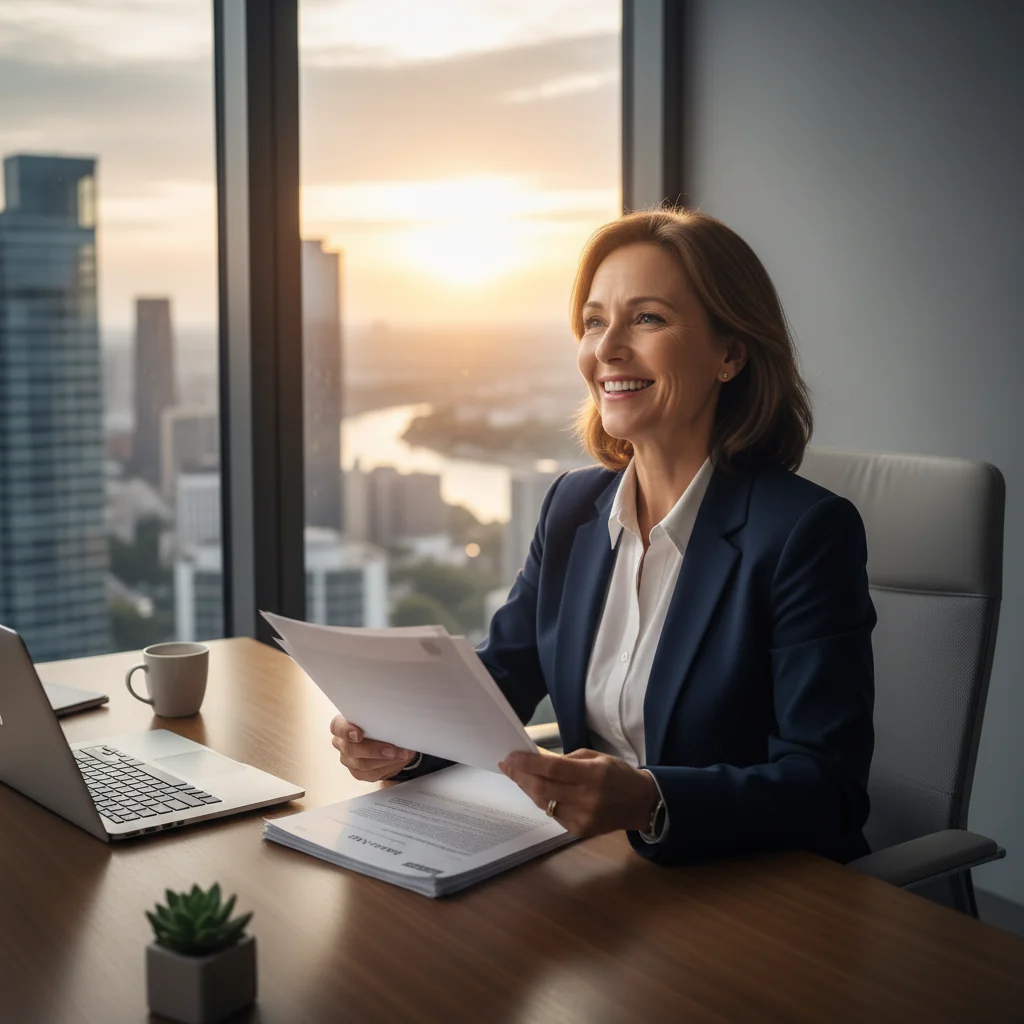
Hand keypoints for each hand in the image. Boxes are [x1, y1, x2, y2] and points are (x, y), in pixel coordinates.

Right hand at [329, 714, 416, 781]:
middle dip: (373, 750)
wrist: (387, 740)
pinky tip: (398, 761)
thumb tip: (395, 719)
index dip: (346, 731)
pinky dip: (388, 767)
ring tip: (402, 754)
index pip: (337, 727)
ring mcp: (348, 759)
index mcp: (342, 724)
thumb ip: (381, 717)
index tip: (359, 735)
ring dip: (385, 760)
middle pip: (350, 749)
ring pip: (362, 764)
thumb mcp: (381, 716)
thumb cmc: (381, 723)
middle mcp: (342, 742)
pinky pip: (371, 774)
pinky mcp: (357, 772)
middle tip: (391, 750)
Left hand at [497, 748, 658, 837]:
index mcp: (593, 775)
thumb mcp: (596, 758)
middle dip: (520, 776)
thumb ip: (566, 761)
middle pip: (543, 788)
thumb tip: (536, 759)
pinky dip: (541, 800)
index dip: (527, 763)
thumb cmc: (618, 774)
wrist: (641, 804)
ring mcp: (582, 818)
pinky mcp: (579, 831)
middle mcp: (587, 798)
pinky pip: (552, 814)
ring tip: (516, 775)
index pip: (552, 769)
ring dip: (527, 788)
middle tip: (506, 765)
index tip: (510, 756)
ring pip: (544, 803)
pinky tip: (535, 790)